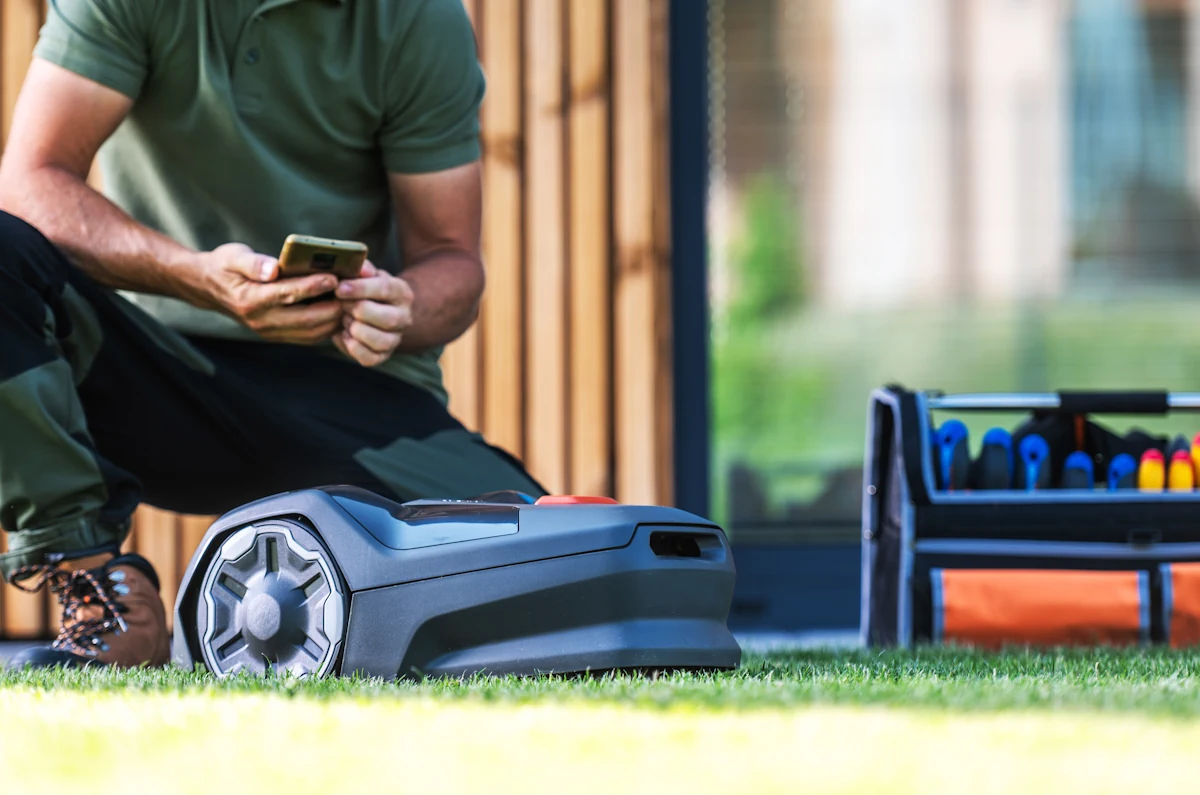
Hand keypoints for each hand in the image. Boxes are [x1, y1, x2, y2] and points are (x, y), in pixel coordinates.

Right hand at [184, 243, 343, 344]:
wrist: (210, 289)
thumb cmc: (225, 267)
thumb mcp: (233, 256)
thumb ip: (253, 263)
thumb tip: (272, 269)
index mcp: (250, 299)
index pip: (288, 295)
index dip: (313, 287)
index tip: (334, 277)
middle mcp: (262, 320)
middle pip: (307, 320)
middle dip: (333, 307)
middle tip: (354, 293)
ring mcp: (271, 331)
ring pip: (312, 332)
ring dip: (334, 319)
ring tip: (352, 301)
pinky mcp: (279, 335)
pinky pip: (309, 336)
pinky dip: (328, 326)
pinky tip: (341, 311)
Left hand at [331, 261, 414, 365]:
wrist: (377, 310)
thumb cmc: (367, 290)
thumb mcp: (367, 275)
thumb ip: (363, 269)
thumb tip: (360, 268)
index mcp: (402, 293)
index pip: (385, 289)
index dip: (360, 289)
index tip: (340, 288)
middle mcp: (404, 318)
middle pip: (385, 318)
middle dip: (357, 311)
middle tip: (343, 305)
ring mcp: (395, 339)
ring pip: (378, 340)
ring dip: (355, 330)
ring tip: (346, 320)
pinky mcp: (383, 356)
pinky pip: (368, 358)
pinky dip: (351, 347)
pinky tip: (345, 334)